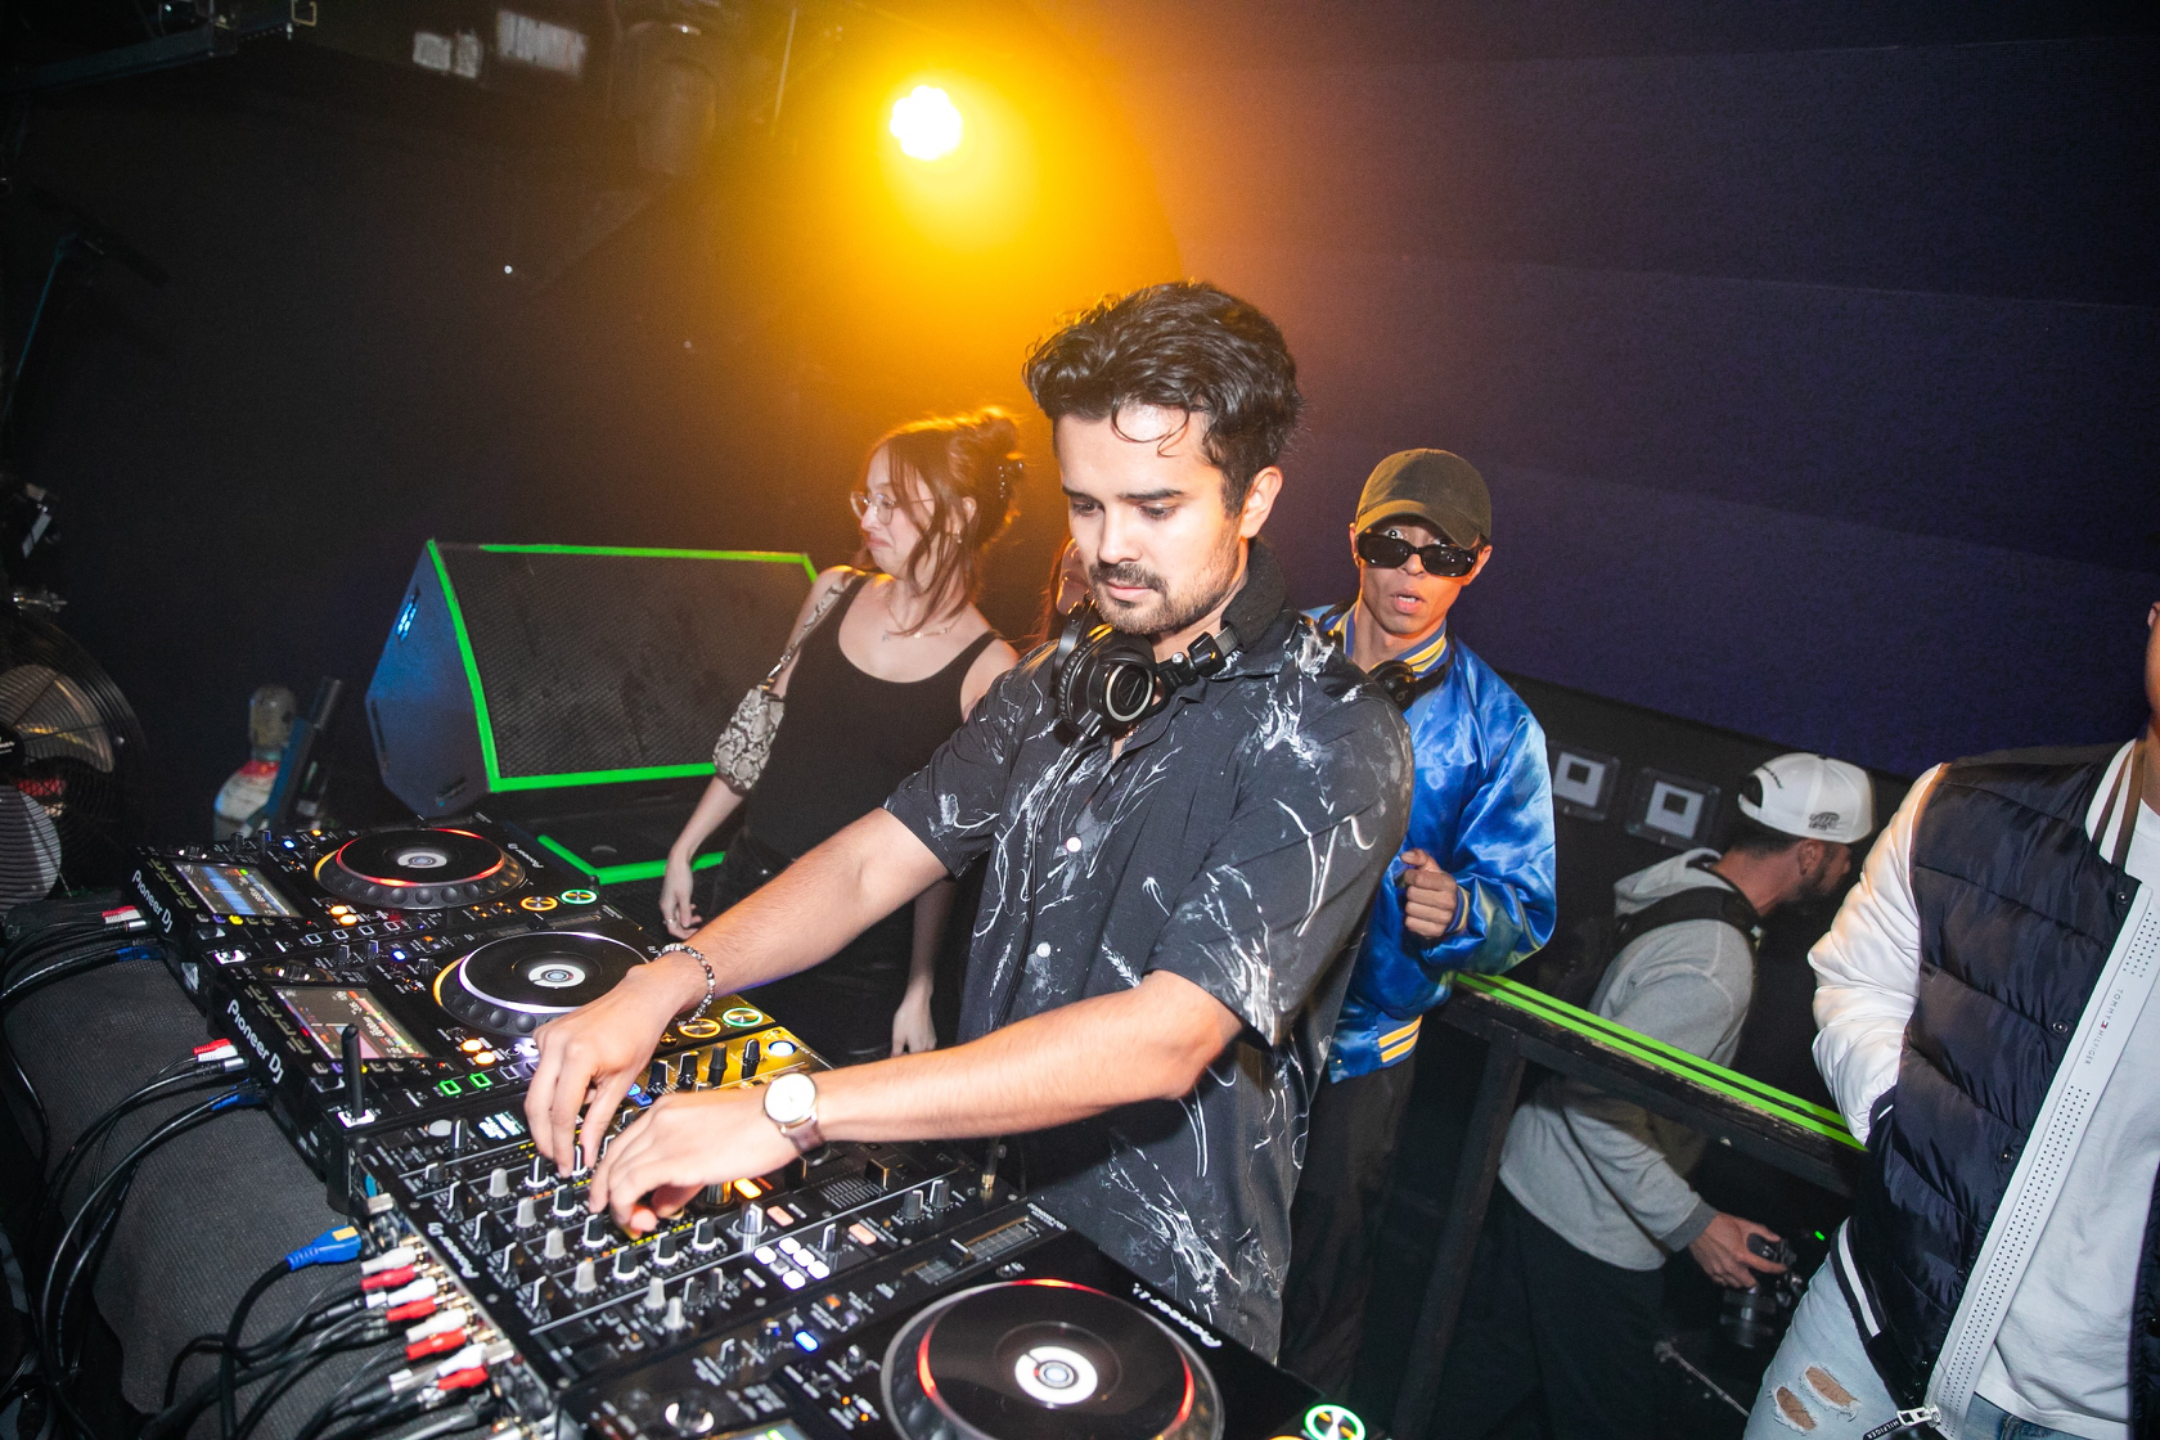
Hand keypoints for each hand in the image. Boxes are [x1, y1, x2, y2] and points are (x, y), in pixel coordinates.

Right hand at [524, 953, 702, 1167]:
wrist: (640, 999)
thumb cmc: (639, 1030)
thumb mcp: (624, 1081)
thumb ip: (601, 1119)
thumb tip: (587, 1149)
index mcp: (578, 1055)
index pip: (562, 1112)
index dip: (563, 1143)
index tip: (568, 1161)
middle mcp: (556, 1043)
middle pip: (536, 1104)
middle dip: (546, 1136)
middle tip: (558, 1155)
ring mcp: (547, 1037)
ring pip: (536, 1090)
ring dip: (552, 1112)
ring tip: (580, 1113)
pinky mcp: (545, 1034)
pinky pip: (541, 1072)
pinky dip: (555, 1088)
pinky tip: (579, 1086)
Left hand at [588, 1086, 795, 1232]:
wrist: (779, 1116)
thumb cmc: (758, 1125)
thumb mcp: (709, 1145)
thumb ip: (681, 1173)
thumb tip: (664, 1201)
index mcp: (666, 1110)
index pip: (622, 1144)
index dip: (613, 1175)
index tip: (614, 1197)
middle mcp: (659, 1119)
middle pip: (612, 1159)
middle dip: (608, 1194)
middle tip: (617, 1216)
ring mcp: (663, 1136)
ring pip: (616, 1174)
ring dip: (618, 1206)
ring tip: (633, 1223)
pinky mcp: (673, 1158)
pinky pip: (629, 1185)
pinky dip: (624, 1207)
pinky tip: (637, 1219)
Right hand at [659, 855, 701, 939]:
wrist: (677, 862)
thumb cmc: (680, 877)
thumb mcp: (684, 895)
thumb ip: (685, 911)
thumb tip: (686, 925)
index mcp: (666, 908)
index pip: (672, 928)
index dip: (683, 934)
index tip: (696, 934)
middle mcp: (666, 907)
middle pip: (675, 924)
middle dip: (687, 928)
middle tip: (699, 928)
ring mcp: (670, 901)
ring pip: (678, 916)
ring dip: (688, 919)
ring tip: (700, 919)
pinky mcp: (674, 896)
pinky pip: (679, 909)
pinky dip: (687, 911)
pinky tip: (694, 908)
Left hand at [891, 990, 936, 1056]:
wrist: (918, 1002)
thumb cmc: (907, 1017)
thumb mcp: (897, 1035)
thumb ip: (896, 1049)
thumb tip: (894, 1058)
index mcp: (918, 1049)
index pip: (909, 1062)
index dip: (901, 1062)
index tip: (895, 1058)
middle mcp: (927, 1047)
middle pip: (917, 1058)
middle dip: (908, 1057)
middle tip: (899, 1053)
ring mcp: (931, 1041)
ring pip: (922, 1053)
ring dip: (915, 1052)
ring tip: (906, 1047)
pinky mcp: (932, 1035)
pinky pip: (926, 1046)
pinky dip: (920, 1046)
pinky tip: (915, 1041)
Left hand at [1398, 849, 1460, 938]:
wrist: (1455, 911)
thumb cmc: (1439, 886)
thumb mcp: (1432, 868)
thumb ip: (1419, 857)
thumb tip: (1404, 857)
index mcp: (1448, 883)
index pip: (1418, 878)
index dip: (1409, 876)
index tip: (1410, 878)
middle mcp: (1448, 901)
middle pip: (1412, 894)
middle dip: (1410, 892)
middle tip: (1416, 892)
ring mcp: (1443, 918)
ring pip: (1410, 909)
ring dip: (1410, 906)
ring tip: (1418, 904)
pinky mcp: (1436, 932)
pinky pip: (1410, 924)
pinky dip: (1410, 919)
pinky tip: (1418, 915)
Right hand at [1687, 1213, 1785, 1288]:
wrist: (1695, 1224)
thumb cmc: (1718, 1223)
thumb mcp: (1742, 1224)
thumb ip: (1761, 1231)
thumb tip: (1775, 1237)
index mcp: (1741, 1255)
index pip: (1764, 1267)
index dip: (1777, 1269)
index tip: (1782, 1269)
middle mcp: (1731, 1266)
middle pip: (1749, 1283)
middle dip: (1755, 1280)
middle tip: (1755, 1273)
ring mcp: (1719, 1270)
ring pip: (1735, 1284)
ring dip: (1741, 1281)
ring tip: (1742, 1273)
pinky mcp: (1709, 1271)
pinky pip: (1721, 1282)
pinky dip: (1726, 1280)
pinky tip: (1728, 1273)